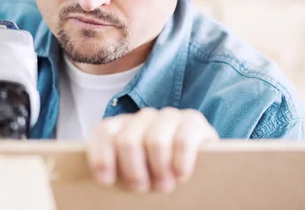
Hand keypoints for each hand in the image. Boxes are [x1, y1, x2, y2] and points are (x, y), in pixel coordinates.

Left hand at [86, 107, 217, 193]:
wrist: (202, 163)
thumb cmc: (158, 172)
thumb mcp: (136, 171)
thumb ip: (118, 171)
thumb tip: (106, 183)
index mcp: (123, 125)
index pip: (104, 132)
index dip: (102, 157)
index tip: (107, 181)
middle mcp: (144, 116)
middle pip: (128, 141)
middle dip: (134, 171)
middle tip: (142, 189)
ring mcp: (169, 116)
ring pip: (155, 141)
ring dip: (159, 170)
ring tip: (164, 186)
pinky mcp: (193, 121)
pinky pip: (182, 141)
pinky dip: (180, 163)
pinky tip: (181, 176)